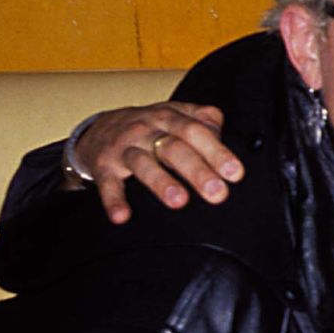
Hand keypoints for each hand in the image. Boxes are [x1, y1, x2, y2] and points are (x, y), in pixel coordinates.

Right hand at [71, 102, 242, 223]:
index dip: (217, 152)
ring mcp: (125, 147)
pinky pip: (108, 183)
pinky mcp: (103, 166)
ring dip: (161, 182)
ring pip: (143, 163)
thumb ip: (204, 122)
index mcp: (170, 118)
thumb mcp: (176, 115)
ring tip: (179, 201)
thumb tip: (225, 138)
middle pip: (174, 148)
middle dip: (197, 171)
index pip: (197, 132)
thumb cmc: (150, 127)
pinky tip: (122, 216)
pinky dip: (113, 200)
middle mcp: (147, 130)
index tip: (234, 173)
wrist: (99, 129)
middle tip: (217, 193)